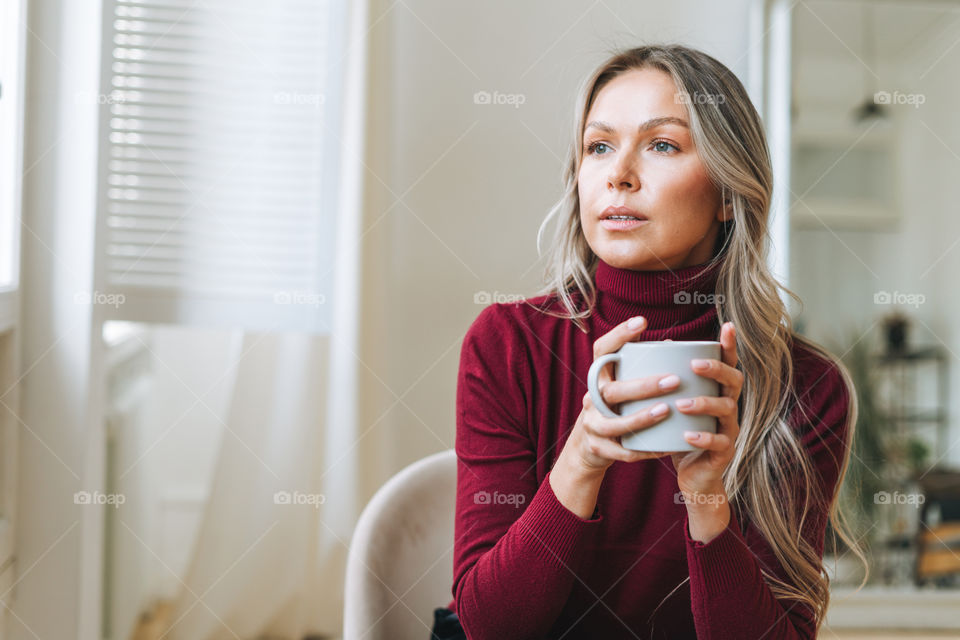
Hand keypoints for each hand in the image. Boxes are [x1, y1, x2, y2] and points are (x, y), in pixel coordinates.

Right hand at [564, 315, 685, 476]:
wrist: (587, 448)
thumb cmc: (614, 409)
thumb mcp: (619, 387)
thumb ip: (639, 369)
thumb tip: (674, 345)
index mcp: (598, 379)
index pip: (601, 351)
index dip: (619, 335)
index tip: (642, 322)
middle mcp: (591, 400)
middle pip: (612, 390)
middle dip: (644, 385)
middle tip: (674, 380)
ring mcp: (592, 425)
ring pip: (615, 423)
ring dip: (641, 417)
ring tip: (667, 411)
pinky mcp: (599, 449)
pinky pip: (623, 451)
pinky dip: (644, 450)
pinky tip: (666, 447)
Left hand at [670, 322, 742, 498]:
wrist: (692, 474)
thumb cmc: (681, 432)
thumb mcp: (675, 404)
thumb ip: (671, 379)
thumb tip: (659, 345)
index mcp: (718, 391)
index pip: (728, 363)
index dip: (730, 346)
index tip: (727, 325)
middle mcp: (729, 405)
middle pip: (735, 381)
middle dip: (717, 371)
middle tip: (695, 366)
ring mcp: (729, 428)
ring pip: (727, 410)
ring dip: (705, 404)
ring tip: (683, 404)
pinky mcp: (724, 452)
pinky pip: (718, 442)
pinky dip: (703, 437)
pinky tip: (688, 435)